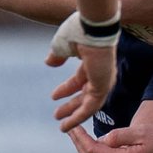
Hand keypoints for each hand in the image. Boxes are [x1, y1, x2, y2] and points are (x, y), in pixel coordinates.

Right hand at [43, 14, 118, 132]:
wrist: (92, 27)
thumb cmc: (79, 31)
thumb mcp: (62, 45)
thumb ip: (57, 55)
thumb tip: (49, 62)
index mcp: (92, 62)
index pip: (79, 80)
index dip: (66, 89)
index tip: (53, 97)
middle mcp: (100, 72)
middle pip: (84, 94)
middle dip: (71, 105)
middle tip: (57, 114)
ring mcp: (103, 80)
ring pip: (89, 104)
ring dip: (74, 115)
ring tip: (62, 126)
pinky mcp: (103, 86)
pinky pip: (91, 107)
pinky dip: (80, 117)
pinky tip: (68, 125)